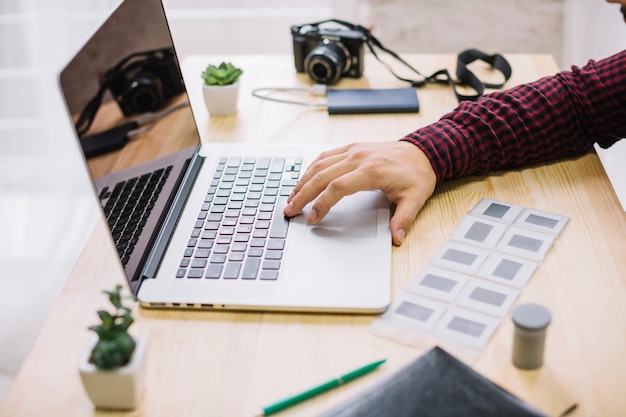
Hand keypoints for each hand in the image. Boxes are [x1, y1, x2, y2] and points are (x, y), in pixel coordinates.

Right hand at [283, 141, 436, 245]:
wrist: (424, 150)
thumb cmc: (418, 174)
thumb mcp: (415, 199)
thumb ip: (403, 219)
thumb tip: (396, 239)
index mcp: (371, 171)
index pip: (337, 187)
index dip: (322, 203)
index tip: (313, 218)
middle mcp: (358, 157)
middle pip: (321, 176)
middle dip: (302, 194)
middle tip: (289, 210)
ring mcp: (353, 150)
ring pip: (319, 164)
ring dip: (303, 181)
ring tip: (291, 198)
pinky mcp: (352, 148)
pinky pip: (326, 156)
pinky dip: (311, 169)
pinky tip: (304, 180)